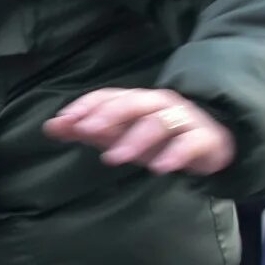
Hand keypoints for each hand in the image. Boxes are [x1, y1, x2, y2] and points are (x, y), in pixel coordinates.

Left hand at [45, 88, 235, 175]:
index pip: (109, 96)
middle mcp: (158, 104)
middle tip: (86, 132)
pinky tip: (160, 168)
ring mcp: (183, 119)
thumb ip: (87, 130)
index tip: (65, 121)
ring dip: (135, 139)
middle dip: (108, 116)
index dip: (87, 106)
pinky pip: (190, 143)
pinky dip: (175, 154)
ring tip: (114, 158)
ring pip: (158, 122)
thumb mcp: (121, 135)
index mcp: (136, 100)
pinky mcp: (204, 138)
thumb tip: (50, 127)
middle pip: (132, 103)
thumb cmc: (159, 138)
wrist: (214, 143)